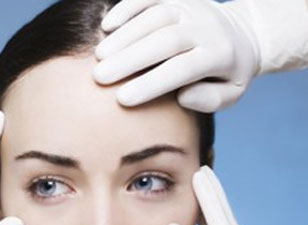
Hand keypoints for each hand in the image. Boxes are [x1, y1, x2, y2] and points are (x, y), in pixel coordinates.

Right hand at [93, 0, 259, 111]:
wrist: (242, 33)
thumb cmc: (228, 73)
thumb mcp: (231, 93)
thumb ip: (210, 100)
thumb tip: (183, 97)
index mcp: (220, 54)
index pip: (182, 69)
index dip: (151, 84)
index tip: (123, 99)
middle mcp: (205, 27)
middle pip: (164, 40)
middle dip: (130, 59)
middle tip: (99, 77)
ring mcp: (190, 8)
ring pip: (155, 17)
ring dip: (124, 36)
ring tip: (98, 56)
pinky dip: (127, 8)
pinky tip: (106, 26)